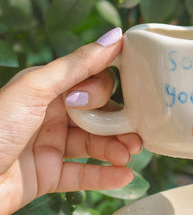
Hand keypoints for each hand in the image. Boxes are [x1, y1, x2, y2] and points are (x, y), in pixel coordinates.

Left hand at [0, 28, 141, 214]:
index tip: (101, 103)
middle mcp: (50, 116)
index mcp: (45, 90)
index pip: (89, 85)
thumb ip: (76, 65)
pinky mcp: (48, 176)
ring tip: (130, 156)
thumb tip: (115, 38)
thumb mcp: (34, 89)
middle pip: (96, 117)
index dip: (101, 94)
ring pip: (93, 146)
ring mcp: (49, 147)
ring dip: (115, 150)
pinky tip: (124, 175)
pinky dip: (105, 176)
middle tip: (135, 138)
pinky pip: (82, 175)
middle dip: (118, 126)